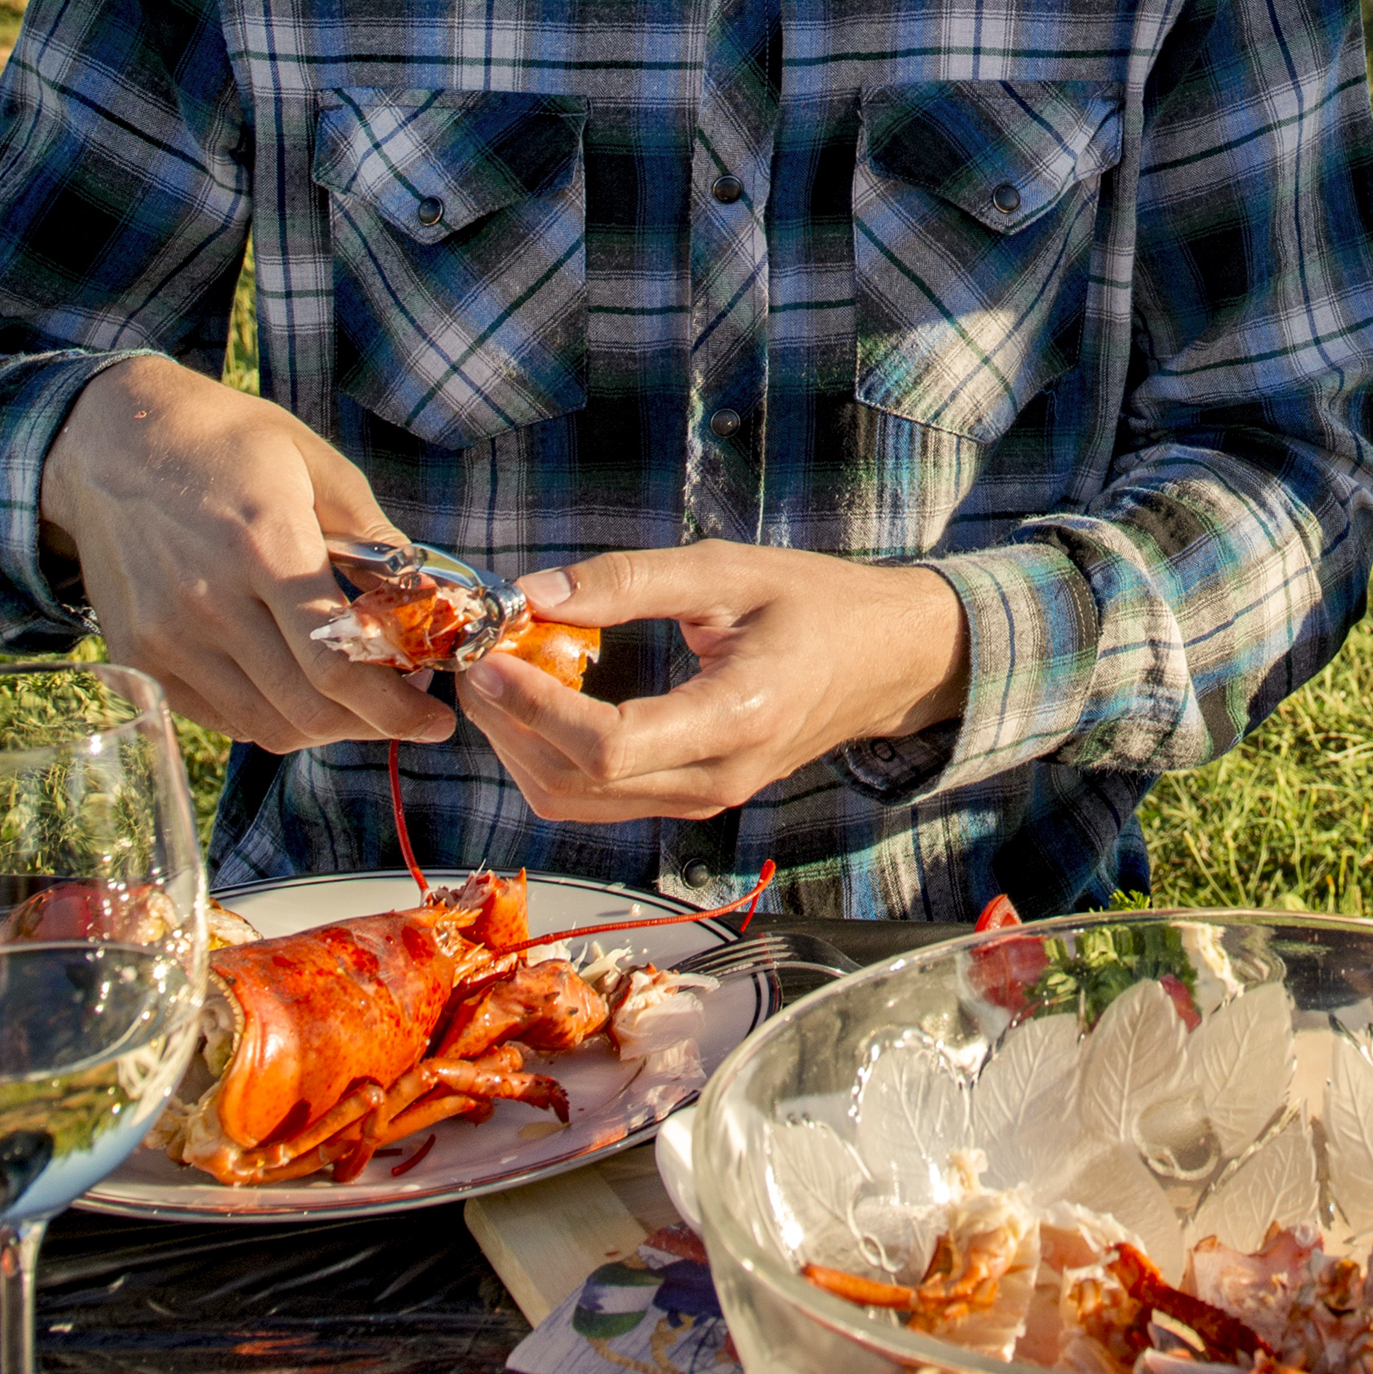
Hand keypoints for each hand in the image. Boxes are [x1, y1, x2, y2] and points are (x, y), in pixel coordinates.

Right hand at [36, 354, 452, 752]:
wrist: (110, 442)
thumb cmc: (224, 443)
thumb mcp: (315, 463)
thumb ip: (374, 535)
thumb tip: (427, 597)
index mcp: (264, 546)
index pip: (336, 663)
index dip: (395, 707)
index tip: (436, 719)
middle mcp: (209, 602)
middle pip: (306, 708)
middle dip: (372, 724)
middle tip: (407, 710)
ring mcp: (166, 637)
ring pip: (264, 725)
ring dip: (324, 727)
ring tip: (356, 700)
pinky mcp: (138, 657)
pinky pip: (219, 718)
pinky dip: (269, 717)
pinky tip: (296, 686)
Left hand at [457, 539, 973, 823]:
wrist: (890, 660)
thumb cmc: (819, 605)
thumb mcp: (729, 571)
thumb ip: (629, 581)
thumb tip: (533, 592)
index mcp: (737, 717)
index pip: (608, 746)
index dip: (535, 707)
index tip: (492, 657)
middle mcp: (717, 779)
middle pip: (576, 784)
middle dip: (510, 724)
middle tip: (482, 657)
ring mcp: (705, 800)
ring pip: (576, 803)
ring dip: (521, 746)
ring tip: (504, 676)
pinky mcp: (693, 800)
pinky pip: (600, 798)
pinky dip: (553, 755)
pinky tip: (545, 700)